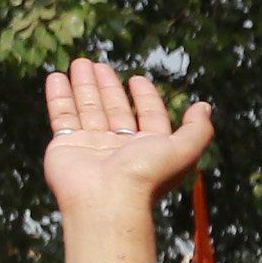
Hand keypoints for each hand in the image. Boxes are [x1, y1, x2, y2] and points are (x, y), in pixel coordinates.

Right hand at [47, 59, 214, 262]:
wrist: (106, 199)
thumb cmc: (146, 175)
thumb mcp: (183, 150)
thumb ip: (197, 130)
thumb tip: (204, 107)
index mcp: (150, 148)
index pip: (149, 116)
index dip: (146, 97)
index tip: (137, 78)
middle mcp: (121, 147)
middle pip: (115, 109)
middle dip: (108, 86)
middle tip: (98, 64)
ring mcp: (93, 146)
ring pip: (89, 108)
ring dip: (84, 86)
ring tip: (80, 63)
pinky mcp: (67, 145)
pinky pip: (63, 115)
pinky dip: (60, 96)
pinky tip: (57, 77)